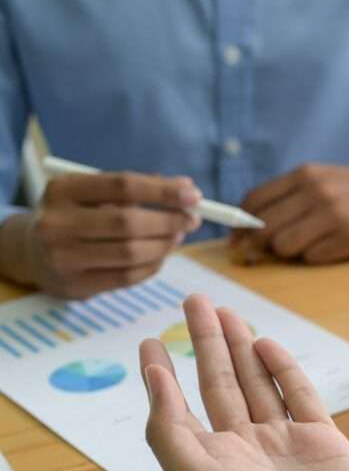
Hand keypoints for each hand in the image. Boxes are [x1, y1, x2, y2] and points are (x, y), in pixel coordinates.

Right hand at [0, 172, 200, 298]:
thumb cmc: (78, 216)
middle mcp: (56, 223)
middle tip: (192, 219)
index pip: (122, 185)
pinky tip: (161, 256)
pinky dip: (153, 266)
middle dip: (169, 221)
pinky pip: (127, 277)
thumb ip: (136, 190)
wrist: (33, 253)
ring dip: (165, 245)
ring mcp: (62, 257)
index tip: (194, 194)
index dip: (163, 190)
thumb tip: (186, 190)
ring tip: (179, 236)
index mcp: (62, 190)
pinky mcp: (75, 285)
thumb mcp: (93, 194)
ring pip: (131, 253)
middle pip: (128, 222)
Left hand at [141, 295, 348, 470]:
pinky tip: (266, 344)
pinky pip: (298, 394)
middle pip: (219, 384)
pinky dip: (283, 368)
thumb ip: (170, 430)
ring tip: (228, 312)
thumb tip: (153, 379)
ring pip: (257, 383)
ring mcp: (283, 442)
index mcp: (209, 463)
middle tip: (196, 302)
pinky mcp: (321, 439)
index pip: (178, 409)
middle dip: (205, 342)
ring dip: (240, 347)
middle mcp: (243, 449)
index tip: (150, 341)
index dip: (162, 376)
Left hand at [231, 163, 348, 263]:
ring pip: (285, 246)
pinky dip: (317, 257)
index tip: (238, 238)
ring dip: (291, 252)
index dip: (239, 223)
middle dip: (262, 244)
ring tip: (311, 244)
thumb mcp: (325, 178)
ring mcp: (334, 215)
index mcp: (306, 175)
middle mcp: (317, 192)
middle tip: (269, 250)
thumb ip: (291, 195)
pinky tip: (334, 246)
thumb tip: (250, 225)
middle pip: (265, 228)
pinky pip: (313, 258)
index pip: (254, 200)